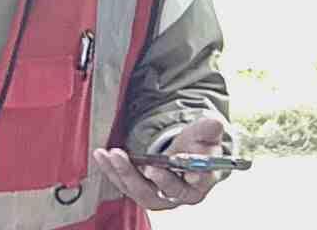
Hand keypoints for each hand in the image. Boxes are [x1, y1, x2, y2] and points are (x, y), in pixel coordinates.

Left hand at [93, 116, 224, 210]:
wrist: (182, 153)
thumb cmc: (196, 147)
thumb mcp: (204, 135)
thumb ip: (208, 129)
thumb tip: (215, 123)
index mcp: (198, 184)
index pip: (194, 184)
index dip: (191, 176)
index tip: (186, 168)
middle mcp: (177, 195)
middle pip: (164, 192)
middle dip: (154, 178)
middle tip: (147, 165)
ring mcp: (156, 194)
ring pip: (140, 190)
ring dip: (124, 173)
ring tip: (112, 154)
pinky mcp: (139, 189)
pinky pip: (123, 184)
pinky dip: (111, 170)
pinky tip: (101, 155)